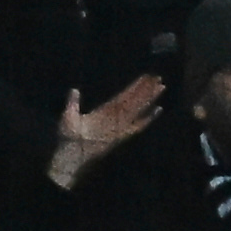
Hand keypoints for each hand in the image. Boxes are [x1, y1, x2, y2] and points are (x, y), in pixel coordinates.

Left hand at [47, 73, 166, 189]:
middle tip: (159, 78)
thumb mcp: (69, 116)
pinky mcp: (123, 134)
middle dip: (146, 89)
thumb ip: (73, 103)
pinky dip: (149, 118)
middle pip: (134, 100)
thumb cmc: (68, 136)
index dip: (134, 86)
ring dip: (149, 98)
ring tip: (161, 87)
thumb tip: (74, 89)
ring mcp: (120, 125)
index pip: (123, 96)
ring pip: (138, 108)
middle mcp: (115, 116)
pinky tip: (158, 110)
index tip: (145, 76)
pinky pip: (139, 125)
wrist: (71, 154)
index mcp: (105, 110)